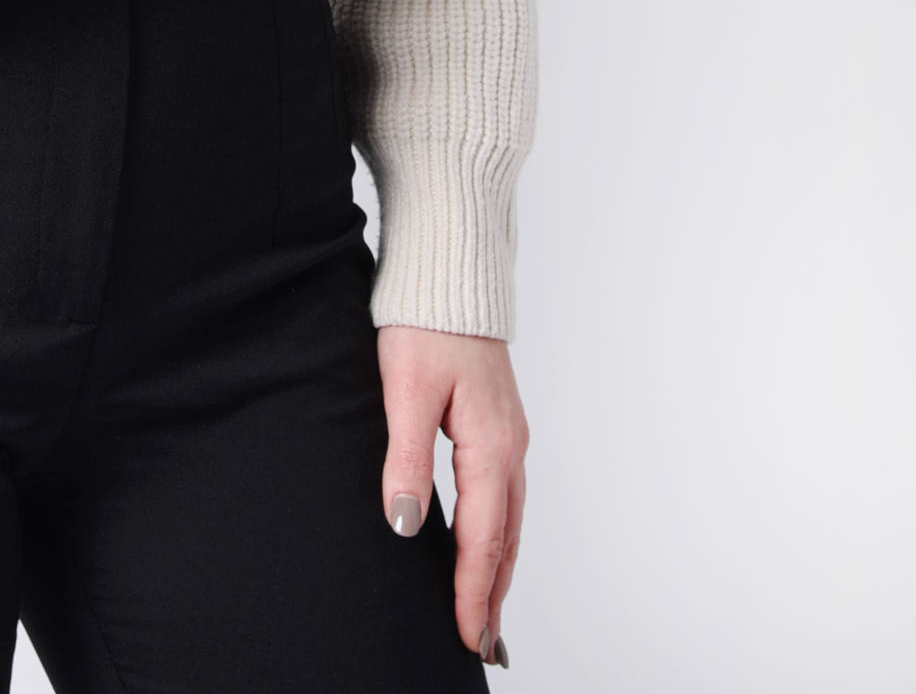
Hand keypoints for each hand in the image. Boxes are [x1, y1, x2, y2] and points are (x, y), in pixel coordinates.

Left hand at [376, 324, 528, 667]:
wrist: (448, 272)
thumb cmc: (425, 323)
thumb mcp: (405, 391)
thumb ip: (407, 461)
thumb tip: (406, 526)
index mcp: (490, 443)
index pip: (484, 537)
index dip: (474, 592)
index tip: (468, 637)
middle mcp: (510, 443)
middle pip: (506, 536)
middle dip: (494, 592)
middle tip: (482, 643)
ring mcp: (509, 431)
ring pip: (509, 516)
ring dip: (499, 565)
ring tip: (486, 609)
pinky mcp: (498, 420)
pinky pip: (505, 492)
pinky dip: (499, 530)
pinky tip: (486, 540)